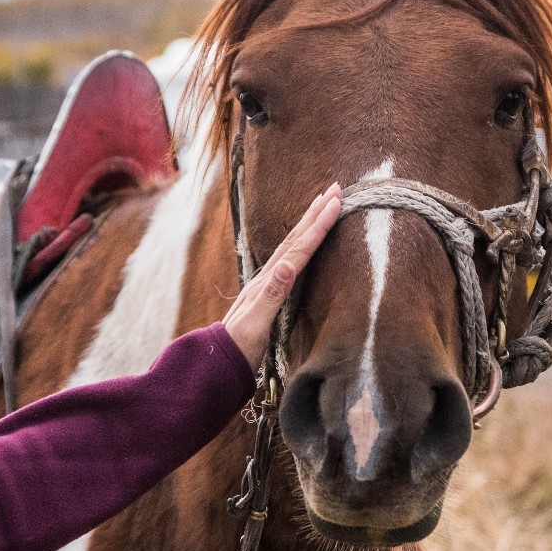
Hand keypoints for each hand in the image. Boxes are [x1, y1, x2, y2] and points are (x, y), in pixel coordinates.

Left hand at [221, 183, 341, 365]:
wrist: (216, 362)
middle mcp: (266, 279)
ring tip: (322, 204)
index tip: (334, 202)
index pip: (297, 250)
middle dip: (315, 214)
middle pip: (294, 240)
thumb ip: (271, 296)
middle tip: (335, 188)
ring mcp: (265, 284)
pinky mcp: (267, 293)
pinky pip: (289, 260)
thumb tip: (285, 265)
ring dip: (308, 224)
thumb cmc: (238, 349)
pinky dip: (301, 244)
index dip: (317, 227)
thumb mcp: (255, 325)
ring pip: (291, 246)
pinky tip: (303, 242)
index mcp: (267, 284)